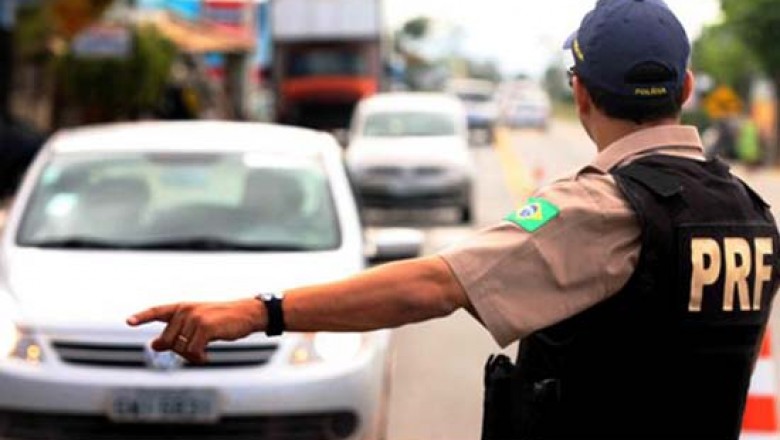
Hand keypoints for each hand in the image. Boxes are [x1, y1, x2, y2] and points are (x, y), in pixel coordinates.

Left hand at [126, 298, 265, 363]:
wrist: (247, 314)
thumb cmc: (224, 319)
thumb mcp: (198, 323)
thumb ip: (176, 332)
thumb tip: (154, 345)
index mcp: (183, 307)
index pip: (158, 311)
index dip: (143, 316)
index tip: (129, 321)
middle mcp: (187, 310)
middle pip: (169, 339)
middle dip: (179, 351)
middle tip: (195, 353)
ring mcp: (195, 317)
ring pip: (180, 348)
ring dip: (191, 357)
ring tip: (203, 355)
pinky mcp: (205, 327)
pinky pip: (193, 351)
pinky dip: (199, 359)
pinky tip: (207, 357)